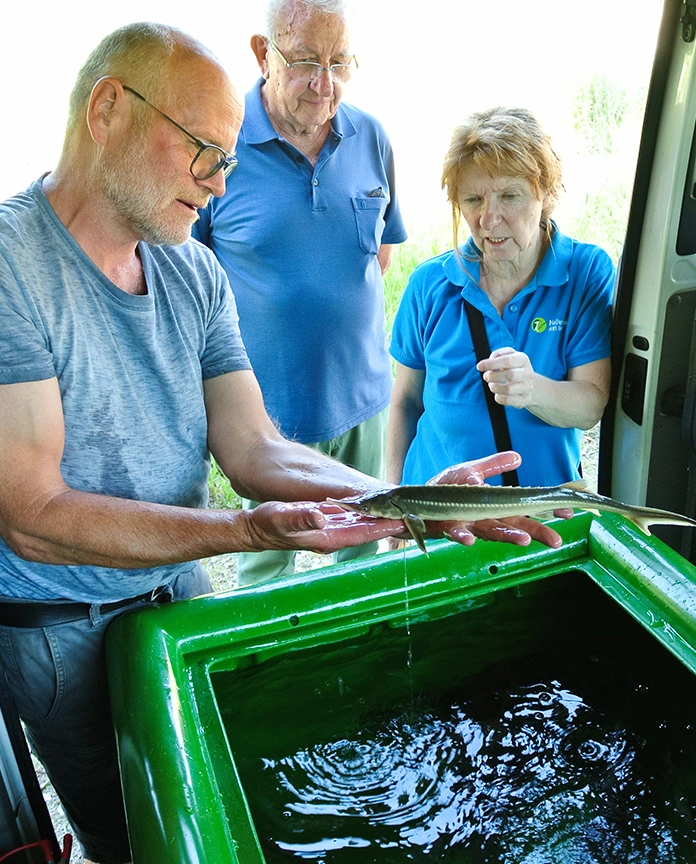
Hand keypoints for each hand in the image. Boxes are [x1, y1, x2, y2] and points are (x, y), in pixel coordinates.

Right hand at [242, 500, 406, 553]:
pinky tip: (380, 505)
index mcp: (328, 538)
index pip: (364, 532)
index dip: (385, 526)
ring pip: (365, 523)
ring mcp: (332, 530)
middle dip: (392, 523)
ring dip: (384, 517)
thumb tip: (321, 517)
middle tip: (417, 515)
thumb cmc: (266, 524)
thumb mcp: (281, 517)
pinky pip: (355, 517)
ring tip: (406, 508)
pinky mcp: (329, 522)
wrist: (255, 529)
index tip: (406, 519)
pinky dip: (369, 512)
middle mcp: (334, 536)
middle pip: (370, 530)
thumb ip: (301, 517)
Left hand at [424, 451, 562, 548]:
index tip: (567, 512)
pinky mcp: (446, 527)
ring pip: (490, 532)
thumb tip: (518, 457)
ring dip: (507, 537)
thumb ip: (492, 466)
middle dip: (535, 532)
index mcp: (492, 505)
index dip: (545, 510)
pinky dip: (463, 536)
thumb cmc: (442, 489)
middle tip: (556, 539)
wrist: (411, 499)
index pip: (524, 508)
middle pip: (514, 526)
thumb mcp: (470, 471)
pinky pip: (456, 533)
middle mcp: (483, 518)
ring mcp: (466, 524)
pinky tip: (470, 539)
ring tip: (524, 540)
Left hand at [476, 346, 536, 408]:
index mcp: (523, 360)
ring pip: (509, 390)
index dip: (491, 363)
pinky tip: (498, 394)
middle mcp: (527, 374)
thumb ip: (499, 354)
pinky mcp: (524, 400)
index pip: (508, 360)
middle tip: (486, 377)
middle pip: (510, 375)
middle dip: (493, 376)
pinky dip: (498, 398)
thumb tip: (488, 362)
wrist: (536, 387)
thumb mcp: (512, 356)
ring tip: (492, 385)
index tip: (480, 366)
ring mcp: (527, 388)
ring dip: (494, 387)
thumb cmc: (518, 369)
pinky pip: (508, 401)